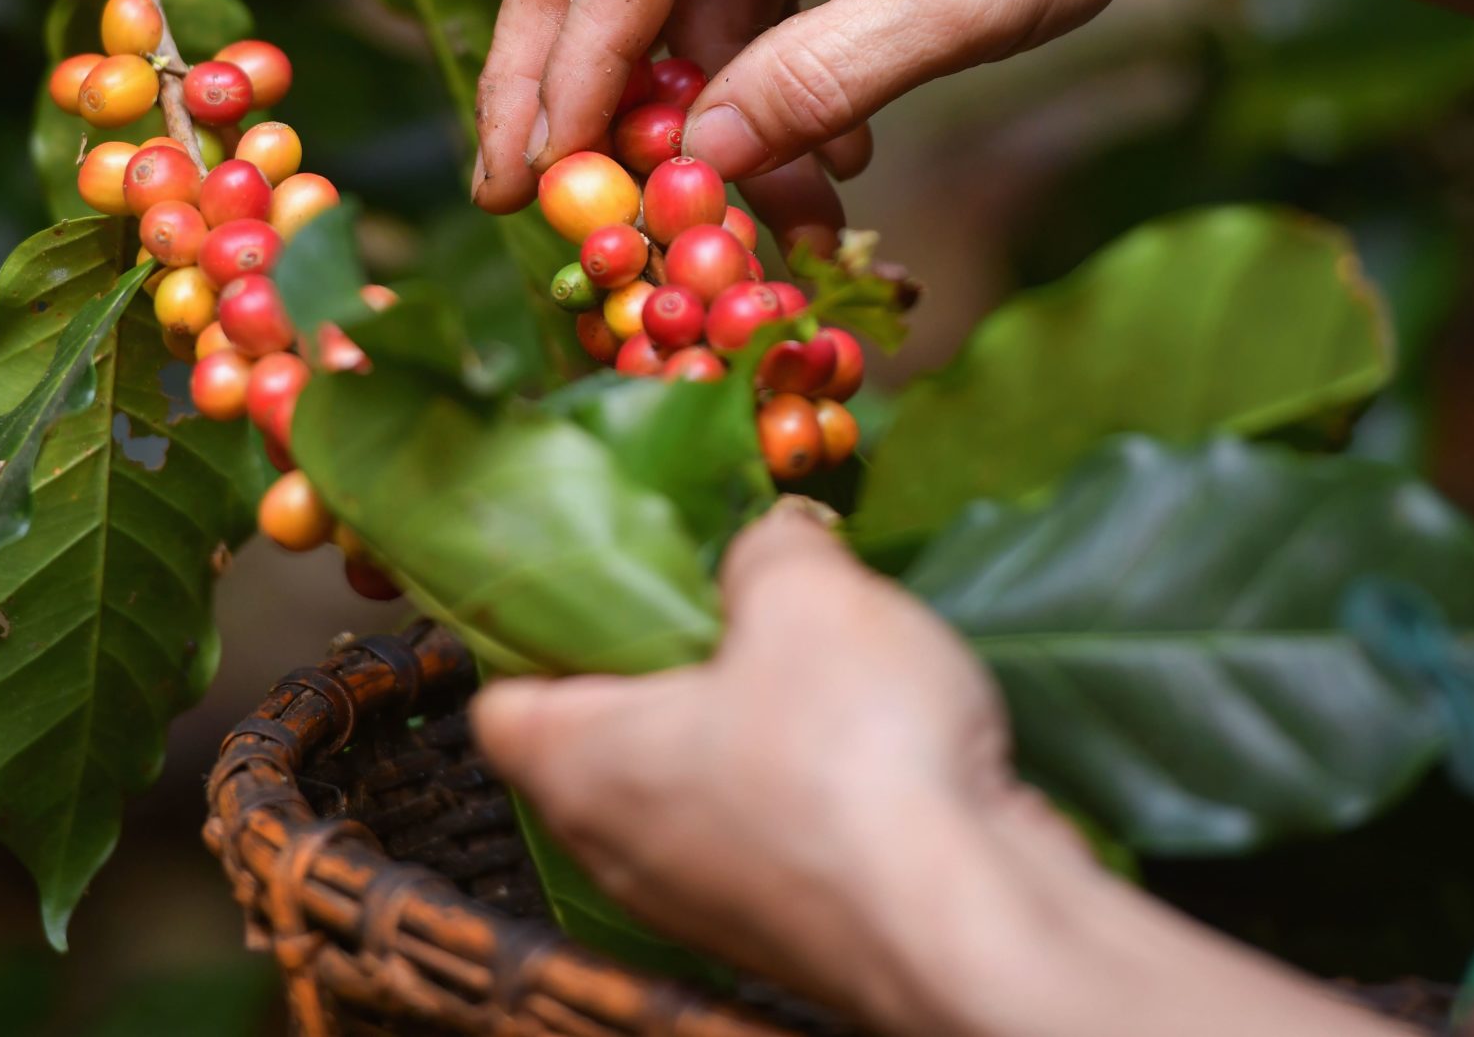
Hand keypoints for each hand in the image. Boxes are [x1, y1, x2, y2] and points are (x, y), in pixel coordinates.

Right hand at [470, 0, 1222, 236]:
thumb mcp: (962, 5)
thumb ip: (821, 82)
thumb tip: (697, 166)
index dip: (573, 75)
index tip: (536, 182)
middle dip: (557, 76)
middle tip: (514, 191)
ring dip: (693, 98)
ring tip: (770, 208)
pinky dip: (746, 65)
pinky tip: (819, 144)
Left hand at [473, 506, 1414, 1036]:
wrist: (975, 920)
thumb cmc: (851, 749)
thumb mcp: (803, 589)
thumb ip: (768, 547)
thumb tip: (773, 539)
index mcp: (578, 765)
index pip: (499, 705)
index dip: (535, 634)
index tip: (600, 578)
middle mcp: (620, 851)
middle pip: (598, 745)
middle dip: (658, 668)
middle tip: (725, 598)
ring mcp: (704, 906)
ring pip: (690, 793)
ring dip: (741, 729)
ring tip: (815, 658)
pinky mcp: (787, 934)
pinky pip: (768, 839)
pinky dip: (801, 789)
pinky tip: (870, 739)